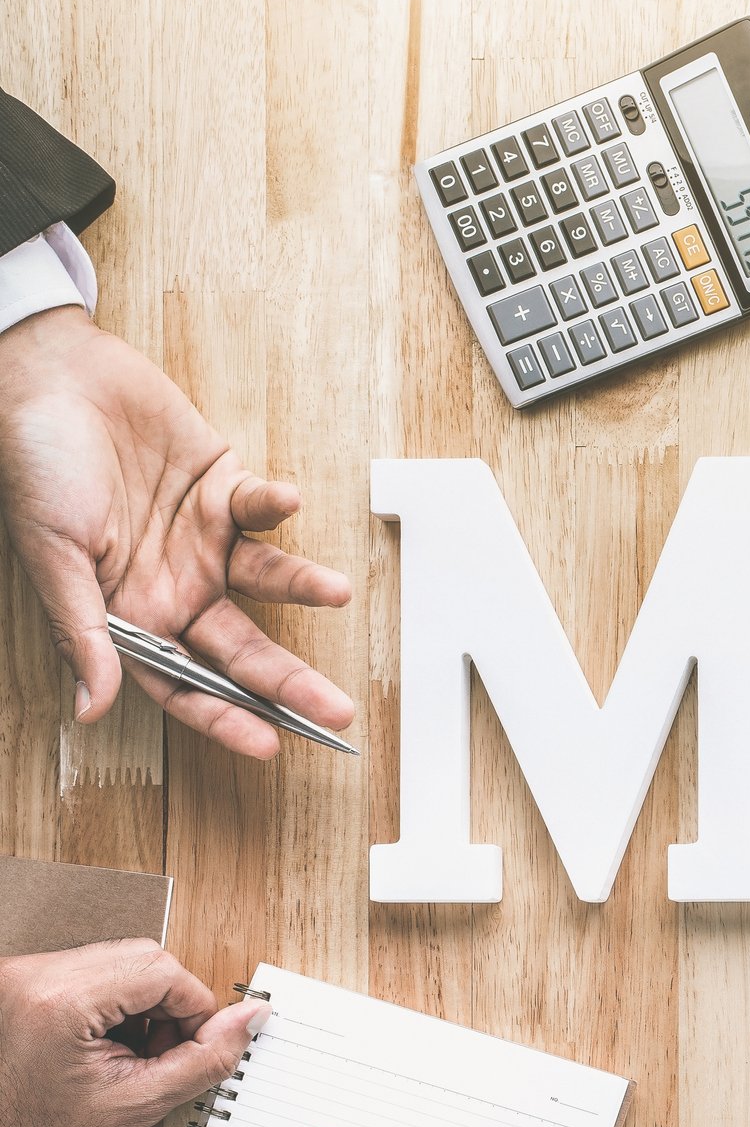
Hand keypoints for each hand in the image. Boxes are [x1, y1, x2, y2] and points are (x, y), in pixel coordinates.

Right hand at [0, 305, 353, 757]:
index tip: (268, 745)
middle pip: (241, 647)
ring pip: (267, 580)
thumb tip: (93, 707)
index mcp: (130, 612)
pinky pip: (260, 508)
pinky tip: (285, 502)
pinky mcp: (223, 487)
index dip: (224, 716)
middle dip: (288, 681)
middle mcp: (174, 584)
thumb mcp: (53, 556)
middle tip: (336, 712)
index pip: (185, 682)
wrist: (48, 381)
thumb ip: (83, 630)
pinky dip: (275, 506)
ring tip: (336, 592)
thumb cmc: (35, 467)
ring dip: (302, 586)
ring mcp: (203, 538)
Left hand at [0, 939, 265, 1126]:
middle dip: (168, 1003)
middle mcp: (33, 975)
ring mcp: (22, 975)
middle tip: (159, 1051)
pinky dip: (114, 1003)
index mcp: (59, 1000)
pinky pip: (91, 970)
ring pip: (121, 960)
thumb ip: (205, 1058)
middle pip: (143, 957)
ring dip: (143, 1002)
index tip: (192, 1046)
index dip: (193, 1009)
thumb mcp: (137, 1103)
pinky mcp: (21, 982)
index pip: (162, 970)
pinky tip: (106, 1042)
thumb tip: (250, 1019)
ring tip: (129, 1051)